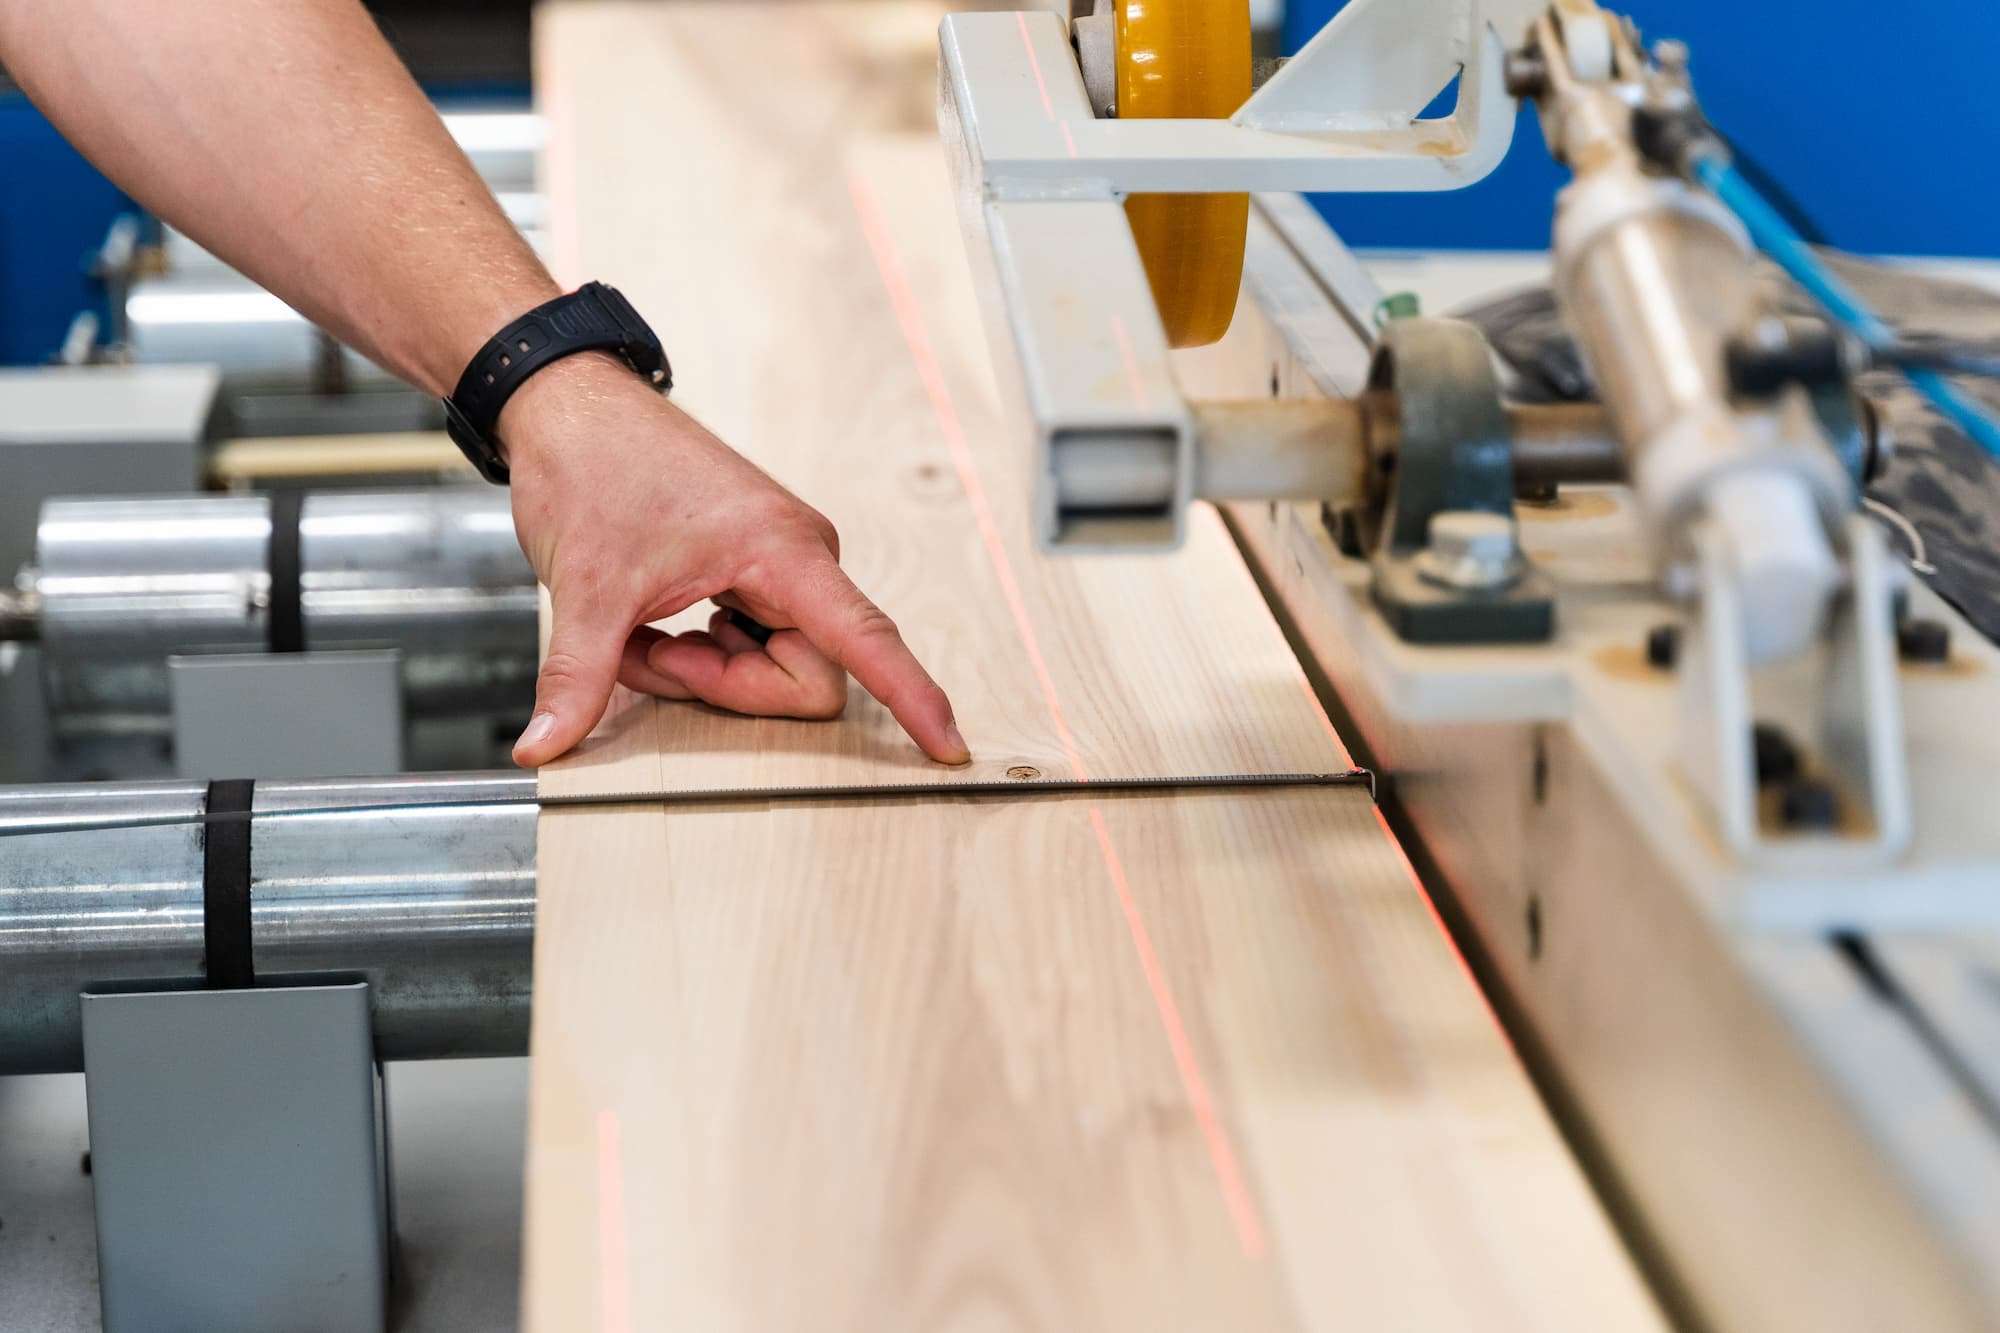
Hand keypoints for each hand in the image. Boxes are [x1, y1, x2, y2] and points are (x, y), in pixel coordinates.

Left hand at [498, 352, 969, 768]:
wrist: (570, 407)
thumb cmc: (594, 467)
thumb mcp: (584, 588)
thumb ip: (580, 677)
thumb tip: (547, 745)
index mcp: (783, 552)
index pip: (868, 641)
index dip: (912, 699)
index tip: (950, 746)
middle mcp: (799, 558)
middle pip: (804, 676)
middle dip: (724, 685)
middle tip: (653, 652)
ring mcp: (779, 567)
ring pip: (772, 665)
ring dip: (701, 668)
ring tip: (640, 628)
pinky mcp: (754, 572)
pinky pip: (751, 642)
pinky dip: (697, 649)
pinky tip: (654, 622)